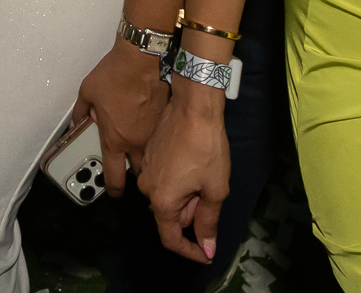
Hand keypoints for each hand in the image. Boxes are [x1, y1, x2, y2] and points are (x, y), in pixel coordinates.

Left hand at [73, 39, 170, 193]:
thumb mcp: (87, 92)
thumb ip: (81, 112)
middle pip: (139, 175)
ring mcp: (154, 135)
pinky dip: (158, 142)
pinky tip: (153, 132)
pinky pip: (162, 141)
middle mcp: (136, 143)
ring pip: (154, 160)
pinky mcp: (167, 124)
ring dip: (148, 161)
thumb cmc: (114, 75)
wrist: (142, 60)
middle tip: (129, 170)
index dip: (112, 189)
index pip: (114, 176)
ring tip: (141, 153)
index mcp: (114, 139)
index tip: (112, 191)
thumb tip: (77, 123)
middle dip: (135, 178)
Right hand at [141, 82, 230, 263]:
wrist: (193, 108)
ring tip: (204, 175)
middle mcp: (147, 187)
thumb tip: (205, 247)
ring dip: (186, 196)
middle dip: (192, 213)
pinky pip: (163, 180)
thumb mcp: (215, 189)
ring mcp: (145, 170)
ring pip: (168, 197)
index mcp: (162, 200)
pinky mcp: (149, 155)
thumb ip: (208, 222)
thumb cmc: (205, 146)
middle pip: (170, 215)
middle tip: (211, 194)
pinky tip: (194, 164)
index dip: (190, 250)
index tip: (205, 253)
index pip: (171, 238)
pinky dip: (179, 181)